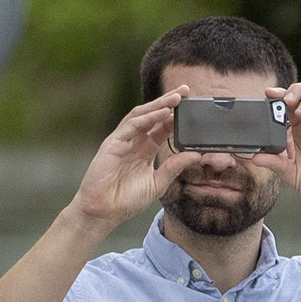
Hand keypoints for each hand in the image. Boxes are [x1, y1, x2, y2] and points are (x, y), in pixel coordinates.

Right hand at [71, 92, 200, 233]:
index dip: (176, 116)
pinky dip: (147, 118)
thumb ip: (174, 167)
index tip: (191, 107)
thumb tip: (196, 155)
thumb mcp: (158, 183)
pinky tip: (161, 112)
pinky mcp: (113, 143)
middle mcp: (135, 141)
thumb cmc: (127, 199)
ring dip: (159, 105)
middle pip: (153, 116)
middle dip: (169, 102)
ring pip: (142, 115)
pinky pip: (131, 126)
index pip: (163, 127)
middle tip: (185, 90)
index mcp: (146, 149)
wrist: (104, 211)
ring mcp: (123, 140)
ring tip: (176, 98)